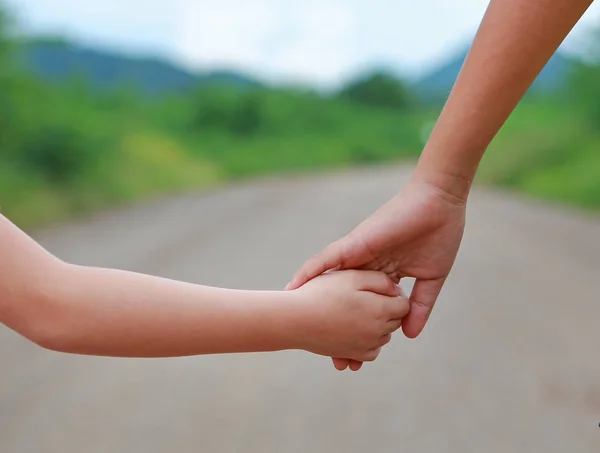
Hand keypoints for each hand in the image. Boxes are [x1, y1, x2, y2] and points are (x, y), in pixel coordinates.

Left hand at [287, 178, 465, 369]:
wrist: (440, 204)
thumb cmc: (439, 237)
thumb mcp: (429, 279)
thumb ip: (418, 305)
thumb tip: (408, 334)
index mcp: (383, 275)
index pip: (367, 309)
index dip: (361, 333)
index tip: (356, 360)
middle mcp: (365, 267)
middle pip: (346, 302)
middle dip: (340, 331)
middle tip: (336, 362)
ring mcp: (358, 255)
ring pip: (331, 284)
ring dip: (317, 305)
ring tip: (300, 329)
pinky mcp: (354, 244)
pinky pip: (326, 259)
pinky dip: (309, 273)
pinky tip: (292, 287)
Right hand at [290, 270, 408, 362]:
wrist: (294, 319)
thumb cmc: (321, 293)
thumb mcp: (352, 276)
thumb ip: (380, 280)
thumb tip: (396, 290)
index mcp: (381, 310)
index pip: (403, 304)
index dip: (393, 294)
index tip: (379, 288)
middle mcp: (378, 331)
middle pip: (396, 321)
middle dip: (387, 309)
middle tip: (365, 298)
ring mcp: (366, 346)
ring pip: (384, 336)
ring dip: (377, 325)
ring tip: (356, 312)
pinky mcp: (353, 355)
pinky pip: (372, 351)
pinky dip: (368, 342)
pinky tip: (353, 328)